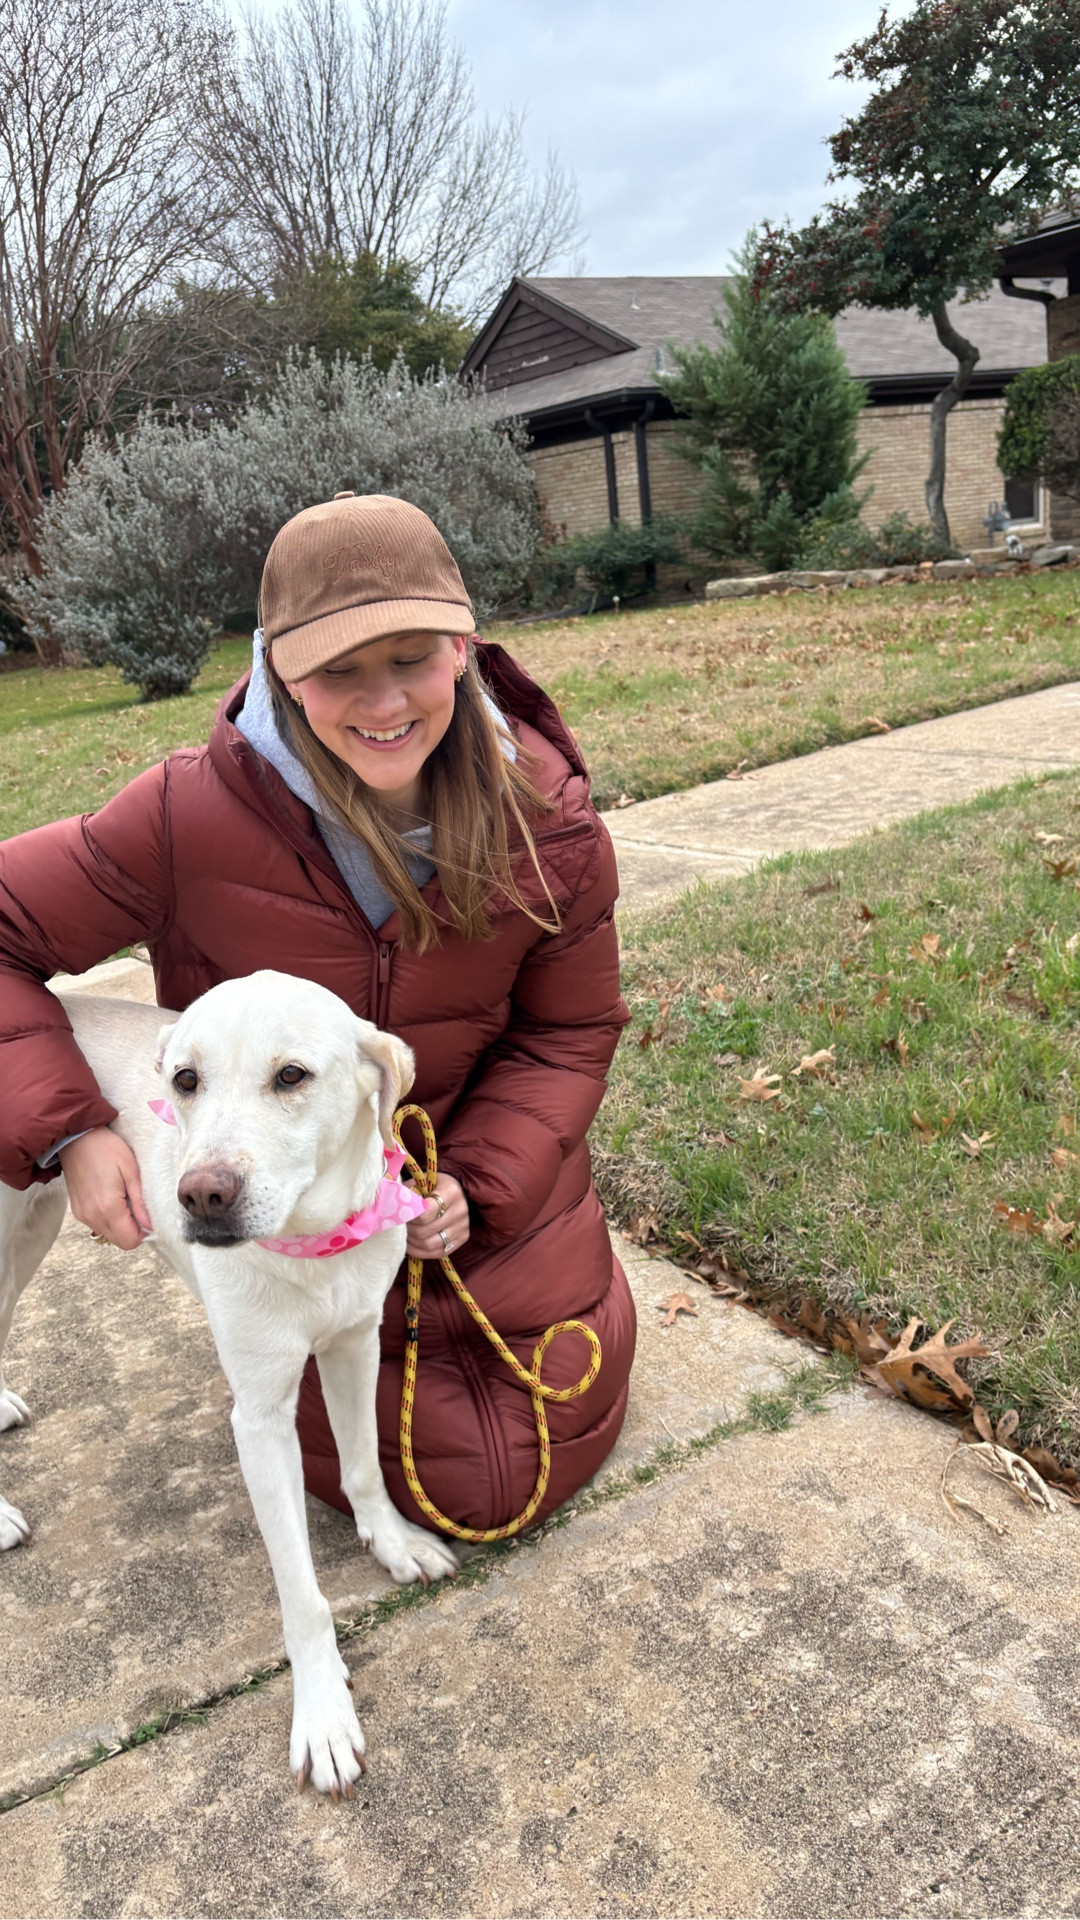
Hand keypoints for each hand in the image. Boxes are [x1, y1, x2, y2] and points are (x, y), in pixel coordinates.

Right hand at [59, 1128, 151, 1250]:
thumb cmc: (106, 1148)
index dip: (144, 1232)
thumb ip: (140, 1202)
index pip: (130, 1241)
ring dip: (121, 1224)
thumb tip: (150, 1225)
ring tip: (124, 1198)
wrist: (76, 1137)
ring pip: (108, 1234)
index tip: (148, 1214)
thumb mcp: (131, 1171)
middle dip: (133, 1230)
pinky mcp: (77, 1211)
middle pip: (119, 1242)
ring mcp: (82, 1215)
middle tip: (138, 1206)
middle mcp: (92, 1216)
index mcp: (107, 1208)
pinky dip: (108, 1218)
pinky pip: (98, 1225)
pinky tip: (111, 1197)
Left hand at [405, 1174, 469, 1262]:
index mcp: (451, 1192)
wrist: (451, 1192)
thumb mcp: (419, 1182)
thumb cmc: (431, 1186)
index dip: (409, 1217)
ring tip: (404, 1234)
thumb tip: (393, 1210)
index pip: (425, 1213)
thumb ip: (407, 1194)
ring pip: (430, 1244)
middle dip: (408, 1230)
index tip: (400, 1215)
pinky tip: (410, 1245)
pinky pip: (438, 1253)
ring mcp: (463, 1226)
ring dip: (412, 1242)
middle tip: (399, 1226)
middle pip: (425, 1230)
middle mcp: (461, 1210)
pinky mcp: (463, 1238)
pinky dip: (420, 1252)